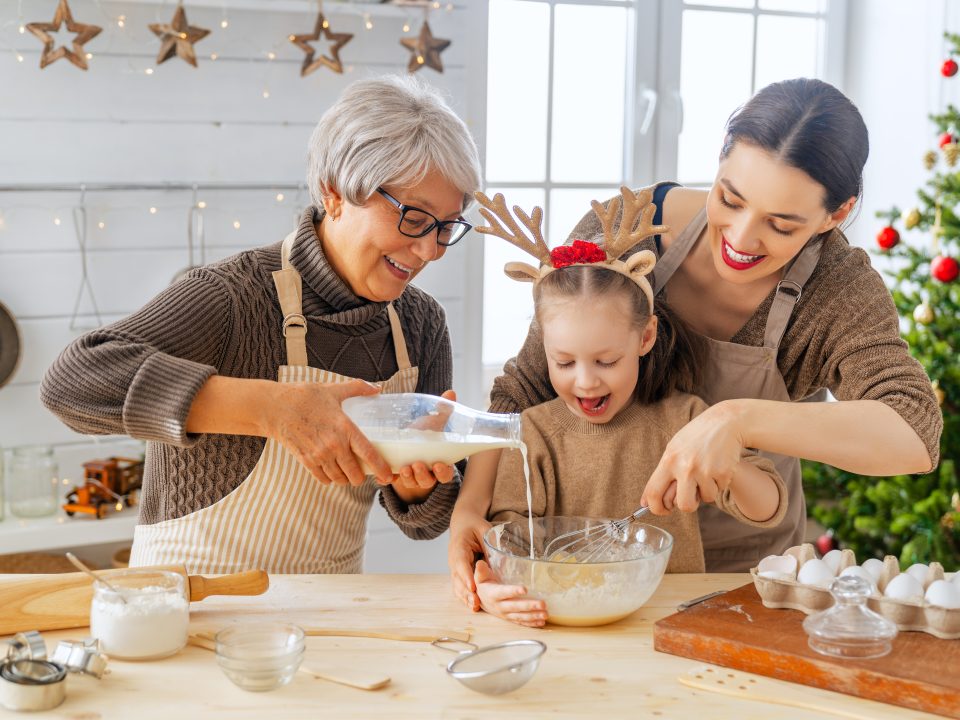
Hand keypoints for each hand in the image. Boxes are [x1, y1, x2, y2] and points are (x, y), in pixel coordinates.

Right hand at [266, 378, 392, 484]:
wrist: (276, 407)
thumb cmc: (305, 397)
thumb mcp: (333, 390)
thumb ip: (358, 388)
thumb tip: (376, 388)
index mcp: (345, 428)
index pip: (368, 453)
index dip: (381, 468)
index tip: (388, 476)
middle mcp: (334, 445)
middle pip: (355, 474)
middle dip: (361, 476)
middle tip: (362, 472)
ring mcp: (319, 455)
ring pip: (339, 479)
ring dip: (345, 479)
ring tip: (347, 473)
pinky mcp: (306, 460)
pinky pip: (323, 479)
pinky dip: (329, 479)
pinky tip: (331, 472)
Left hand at [386, 390, 458, 501]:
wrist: (407, 442)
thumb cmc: (424, 434)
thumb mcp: (434, 424)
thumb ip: (443, 411)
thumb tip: (451, 393)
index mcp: (439, 463)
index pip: (445, 474)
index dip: (443, 472)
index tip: (439, 464)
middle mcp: (426, 473)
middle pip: (427, 482)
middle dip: (422, 475)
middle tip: (417, 465)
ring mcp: (410, 477)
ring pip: (410, 483)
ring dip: (407, 477)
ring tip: (403, 468)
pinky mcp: (394, 476)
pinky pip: (390, 481)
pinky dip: (385, 480)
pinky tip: (380, 477)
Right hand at [448, 509, 489, 610]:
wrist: (462, 523)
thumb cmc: (474, 526)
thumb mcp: (484, 530)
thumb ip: (490, 544)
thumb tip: (502, 561)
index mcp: (459, 546)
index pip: (461, 563)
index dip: (466, 576)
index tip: (473, 586)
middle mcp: (453, 559)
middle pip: (458, 578)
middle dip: (466, 591)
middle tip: (476, 603)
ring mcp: (454, 567)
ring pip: (457, 584)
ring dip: (465, 596)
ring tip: (475, 607)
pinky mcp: (458, 572)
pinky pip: (459, 586)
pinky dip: (464, 596)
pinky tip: (472, 605)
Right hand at [474, 560, 546, 627]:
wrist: (479, 601)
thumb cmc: (483, 585)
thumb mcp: (480, 576)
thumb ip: (481, 570)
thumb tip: (480, 563)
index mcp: (493, 594)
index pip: (504, 592)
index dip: (513, 591)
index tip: (524, 589)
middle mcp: (499, 606)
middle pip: (515, 607)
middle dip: (529, 606)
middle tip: (543, 604)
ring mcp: (505, 614)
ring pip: (520, 616)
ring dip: (533, 616)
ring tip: (545, 614)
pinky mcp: (510, 618)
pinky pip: (521, 622)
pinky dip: (531, 623)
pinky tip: (541, 622)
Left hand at [641, 401, 742, 513]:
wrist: (725, 422)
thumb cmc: (696, 437)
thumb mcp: (674, 449)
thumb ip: (661, 474)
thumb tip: (645, 502)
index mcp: (669, 460)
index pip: (654, 492)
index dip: (656, 508)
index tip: (662, 510)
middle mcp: (685, 467)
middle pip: (684, 505)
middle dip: (687, 506)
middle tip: (691, 498)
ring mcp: (705, 470)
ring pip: (705, 499)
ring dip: (707, 491)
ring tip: (707, 473)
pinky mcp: (723, 473)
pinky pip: (719, 490)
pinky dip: (719, 483)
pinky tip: (718, 466)